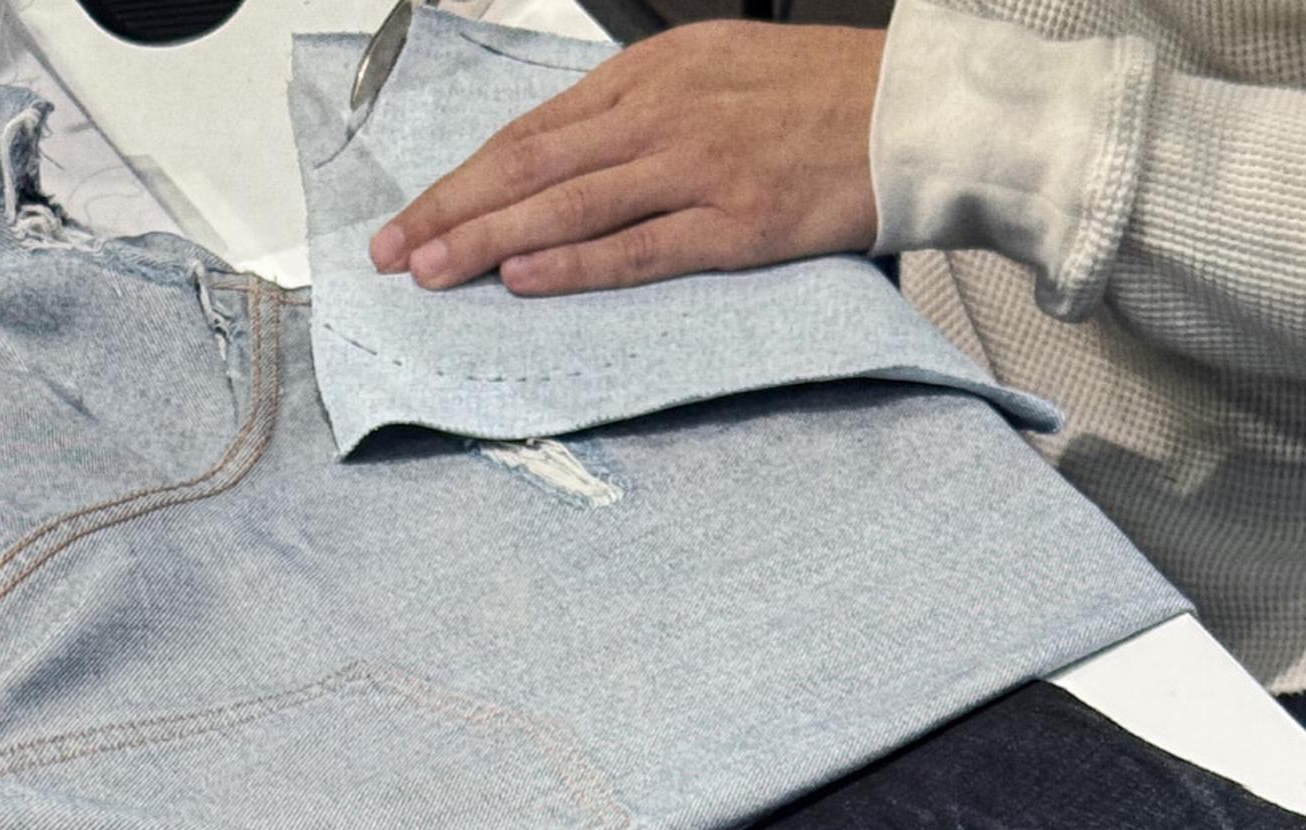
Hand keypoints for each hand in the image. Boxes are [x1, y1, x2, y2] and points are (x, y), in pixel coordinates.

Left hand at [368, 23, 885, 297]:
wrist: (911, 112)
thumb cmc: (822, 100)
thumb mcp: (718, 76)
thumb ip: (648, 115)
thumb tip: (581, 163)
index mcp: (652, 75)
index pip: (533, 131)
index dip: (464, 177)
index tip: (414, 216)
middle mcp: (662, 114)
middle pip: (531, 164)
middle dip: (452, 211)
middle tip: (394, 254)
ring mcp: (697, 168)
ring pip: (568, 203)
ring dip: (490, 240)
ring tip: (434, 272)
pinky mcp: (736, 223)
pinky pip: (639, 246)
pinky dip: (575, 263)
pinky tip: (522, 278)